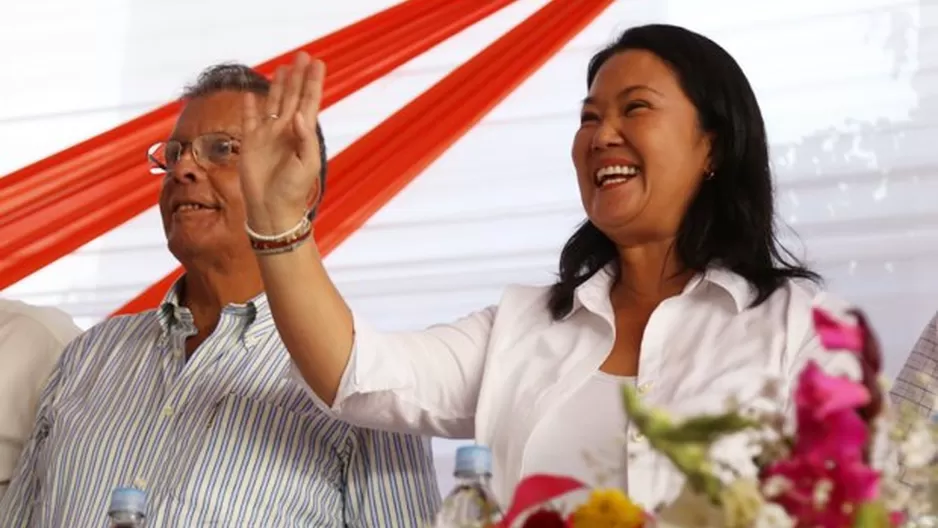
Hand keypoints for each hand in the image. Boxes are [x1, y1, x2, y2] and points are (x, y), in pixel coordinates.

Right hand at [240, 52, 324, 232]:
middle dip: (297, 77)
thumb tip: (299, 114)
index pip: (309, 102)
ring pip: (273, 103)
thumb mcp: (306, 164)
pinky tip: (251, 93)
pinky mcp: (250, 144)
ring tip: (284, 68)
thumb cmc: (294, 191)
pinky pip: (249, 119)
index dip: (313, 82)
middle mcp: (286, 132)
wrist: (272, 210)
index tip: (318, 63)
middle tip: (302, 55)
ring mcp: (268, 136)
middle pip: (292, 97)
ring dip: (278, 86)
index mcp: (303, 135)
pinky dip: (249, 106)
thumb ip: (305, 139)